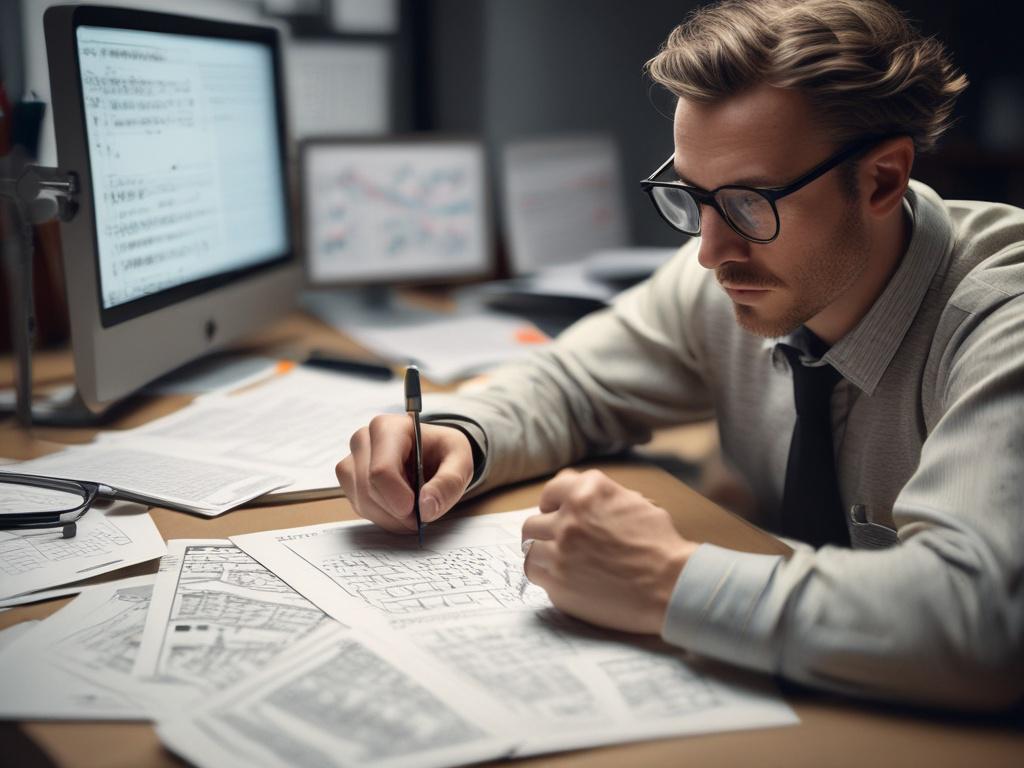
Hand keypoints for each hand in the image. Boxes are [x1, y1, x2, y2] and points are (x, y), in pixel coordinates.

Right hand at [336, 414, 473, 533]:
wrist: (431, 454)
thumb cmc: (443, 452)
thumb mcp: (460, 460)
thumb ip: (449, 482)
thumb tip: (426, 507)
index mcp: (389, 427)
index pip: (381, 471)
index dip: (397, 498)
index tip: (417, 512)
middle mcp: (364, 439)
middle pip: (370, 490)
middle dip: (398, 512)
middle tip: (422, 514)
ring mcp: (352, 459)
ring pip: (362, 501)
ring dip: (391, 517)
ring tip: (414, 511)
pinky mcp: (350, 479)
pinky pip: (360, 507)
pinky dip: (383, 517)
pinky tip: (399, 509)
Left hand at [522, 468, 697, 633]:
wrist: (671, 586)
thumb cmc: (661, 545)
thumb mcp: (634, 502)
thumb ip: (600, 496)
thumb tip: (577, 496)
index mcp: (589, 491)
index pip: (552, 490)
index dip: (553, 504)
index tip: (555, 513)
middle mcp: (570, 517)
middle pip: (533, 522)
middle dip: (545, 532)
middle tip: (559, 542)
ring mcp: (560, 551)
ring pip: (529, 548)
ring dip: (543, 554)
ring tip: (561, 563)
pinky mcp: (558, 582)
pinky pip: (536, 574)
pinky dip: (546, 576)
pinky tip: (565, 578)